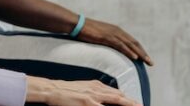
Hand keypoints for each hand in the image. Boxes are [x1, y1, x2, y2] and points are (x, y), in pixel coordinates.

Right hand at [26, 77, 140, 105]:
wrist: (52, 89)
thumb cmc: (64, 90)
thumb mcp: (82, 87)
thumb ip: (95, 91)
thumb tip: (104, 96)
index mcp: (96, 86)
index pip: (117, 94)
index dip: (128, 100)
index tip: (136, 104)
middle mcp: (97, 90)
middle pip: (120, 98)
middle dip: (133, 103)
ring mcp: (93, 97)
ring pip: (116, 101)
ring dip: (128, 105)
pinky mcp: (88, 103)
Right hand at [77, 18, 153, 65]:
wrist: (76, 24)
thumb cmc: (84, 30)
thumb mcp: (98, 35)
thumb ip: (105, 41)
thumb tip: (108, 50)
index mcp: (115, 30)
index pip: (131, 41)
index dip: (140, 49)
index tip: (145, 58)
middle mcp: (117, 31)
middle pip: (134, 43)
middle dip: (144, 53)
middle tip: (151, 63)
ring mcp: (112, 33)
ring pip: (130, 45)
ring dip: (140, 54)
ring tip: (147, 62)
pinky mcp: (107, 37)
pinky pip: (121, 45)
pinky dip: (129, 51)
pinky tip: (135, 57)